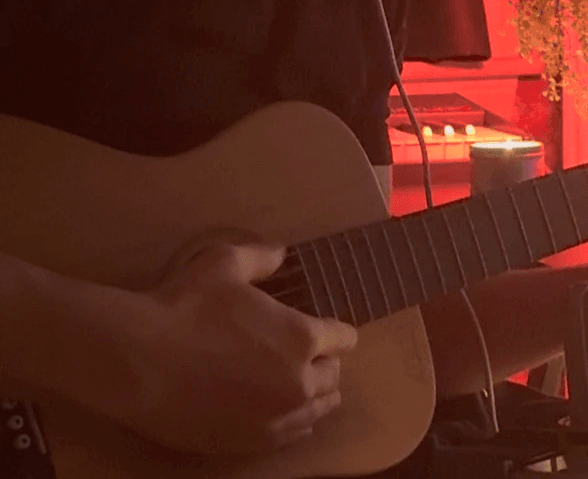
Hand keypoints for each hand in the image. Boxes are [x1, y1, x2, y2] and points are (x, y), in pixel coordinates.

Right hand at [107, 242, 357, 455]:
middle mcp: (297, 383)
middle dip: (326, 364)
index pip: (342, 339)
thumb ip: (262, 258)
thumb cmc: (185, 306)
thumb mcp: (226, 264)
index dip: (339, 332)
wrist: (137, 361)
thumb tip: (281, 253)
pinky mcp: (245, 443)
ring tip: (312, 389)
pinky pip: (289, 437)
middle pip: (332, 377)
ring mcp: (272, 418)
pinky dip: (294, 424)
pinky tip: (291, 418)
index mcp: (302, 338)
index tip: (333, 330)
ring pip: (315, 411)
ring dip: (316, 396)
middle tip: (315, 357)